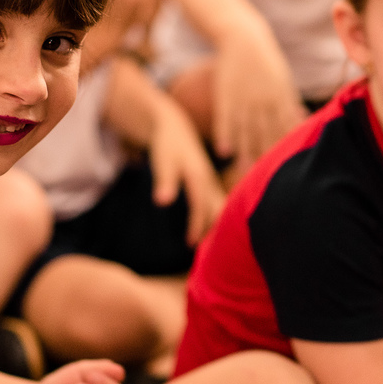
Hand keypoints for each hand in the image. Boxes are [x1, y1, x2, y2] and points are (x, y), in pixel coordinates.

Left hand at [148, 99, 225, 243]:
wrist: (175, 127)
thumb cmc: (166, 145)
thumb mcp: (162, 161)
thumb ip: (164, 181)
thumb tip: (162, 202)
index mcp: (199, 176)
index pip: (201, 206)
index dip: (197, 226)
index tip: (191, 244)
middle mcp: (209, 181)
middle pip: (218, 210)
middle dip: (216, 231)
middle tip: (210, 255)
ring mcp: (211, 182)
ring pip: (220, 208)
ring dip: (218, 226)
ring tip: (211, 249)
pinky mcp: (210, 183)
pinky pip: (217, 204)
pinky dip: (216, 218)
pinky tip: (211, 232)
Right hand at [213, 30, 305, 171]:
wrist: (243, 39)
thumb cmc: (266, 61)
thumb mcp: (283, 80)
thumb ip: (290, 102)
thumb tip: (302, 120)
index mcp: (281, 97)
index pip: (286, 128)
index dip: (287, 148)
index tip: (289, 170)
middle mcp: (264, 101)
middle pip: (266, 133)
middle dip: (267, 156)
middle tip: (267, 180)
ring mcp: (244, 99)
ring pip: (246, 130)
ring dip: (246, 152)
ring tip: (244, 172)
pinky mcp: (226, 96)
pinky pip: (225, 119)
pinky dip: (225, 135)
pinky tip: (225, 152)